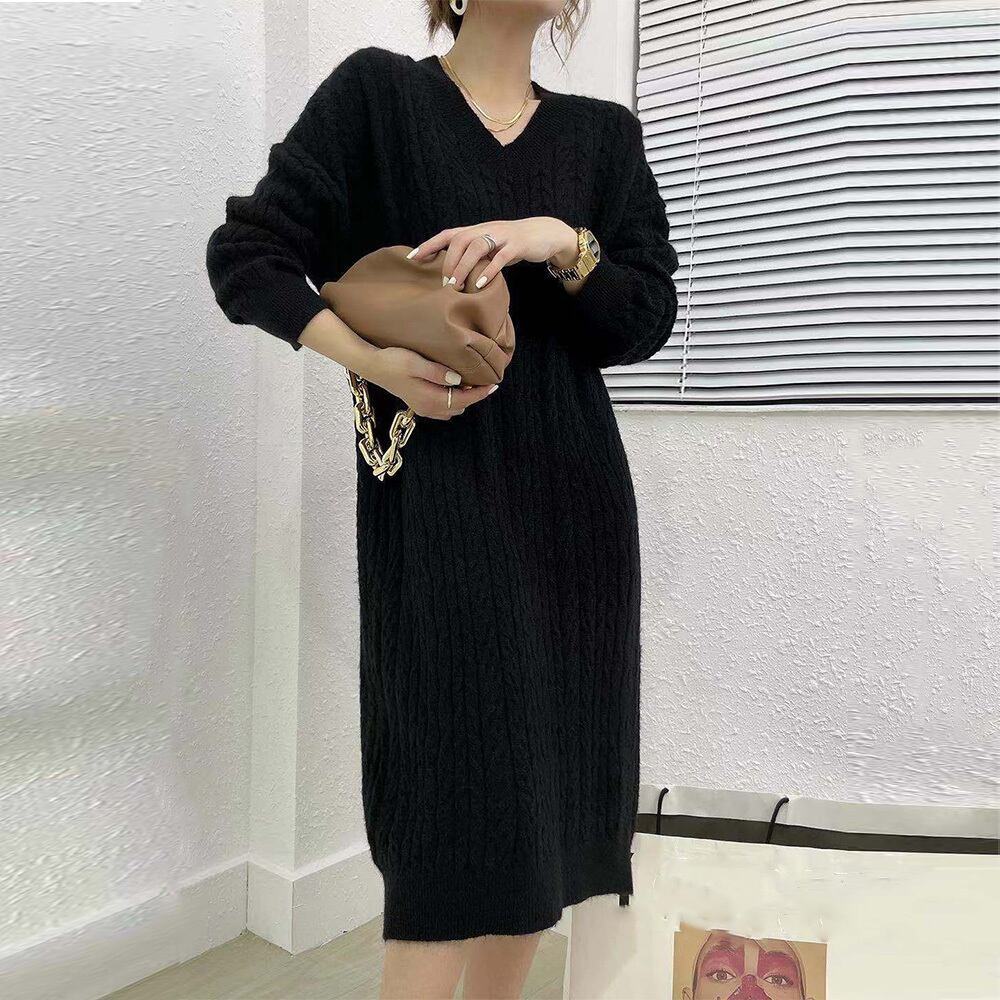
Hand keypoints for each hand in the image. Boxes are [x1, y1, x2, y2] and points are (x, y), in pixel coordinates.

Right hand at [363, 346, 497, 419]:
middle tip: (484, 380)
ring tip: (471, 383)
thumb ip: (437, 372)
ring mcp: (422, 408)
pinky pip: (443, 407)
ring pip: (452, 408)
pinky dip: (452, 400)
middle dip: (474, 396)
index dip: (480, 393)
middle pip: (460, 406)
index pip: (463, 400)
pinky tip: (454, 387)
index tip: (494, 384)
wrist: (372, 366)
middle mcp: (428, 408)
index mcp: (430, 399)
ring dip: (463, 398)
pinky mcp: (418, 403)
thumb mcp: (415, 363)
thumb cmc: (392, 361)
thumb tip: (458, 380)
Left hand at [408, 217, 577, 289]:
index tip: (412, 258)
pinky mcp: (517, 245)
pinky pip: (500, 256)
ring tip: (457, 286)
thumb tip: (454, 274)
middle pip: (459, 240)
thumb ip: (474, 257)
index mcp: (477, 229)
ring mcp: (502, 235)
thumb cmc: (514, 244)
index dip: (429, 245)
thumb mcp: (491, 248)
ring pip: (476, 246)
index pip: (448, 234)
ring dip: (464, 267)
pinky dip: (489, 269)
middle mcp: (486, 229)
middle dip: (448, 262)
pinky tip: (482, 283)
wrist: (545, 233)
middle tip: (444, 284)